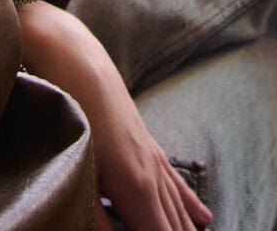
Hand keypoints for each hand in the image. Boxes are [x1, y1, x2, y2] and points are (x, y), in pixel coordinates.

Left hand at [16, 1, 212, 230]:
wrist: (78, 62)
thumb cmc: (73, 115)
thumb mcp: (79, 172)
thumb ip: (96, 217)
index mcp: (136, 187)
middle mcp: (152, 175)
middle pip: (174, 227)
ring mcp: (152, 158)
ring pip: (177, 207)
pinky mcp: (147, 146)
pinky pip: (174, 184)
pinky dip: (189, 205)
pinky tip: (203, 218)